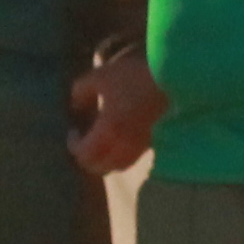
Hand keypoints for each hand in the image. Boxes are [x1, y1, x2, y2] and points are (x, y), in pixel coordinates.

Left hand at [69, 45, 164, 174]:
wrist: (171, 76)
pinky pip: (130, 159)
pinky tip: (119, 139)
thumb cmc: (133, 75)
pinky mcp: (150, 142)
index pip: (84, 154)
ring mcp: (139, 147)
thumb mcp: (100, 76)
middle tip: (83, 141)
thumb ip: (81, 91)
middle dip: (87, 157)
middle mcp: (123, 146)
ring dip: (104, 160)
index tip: (73, 131)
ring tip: (100, 143)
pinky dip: (119, 156)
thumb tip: (75, 105)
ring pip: (116, 167)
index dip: (74, 145)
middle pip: (99, 167)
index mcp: (108, 131)